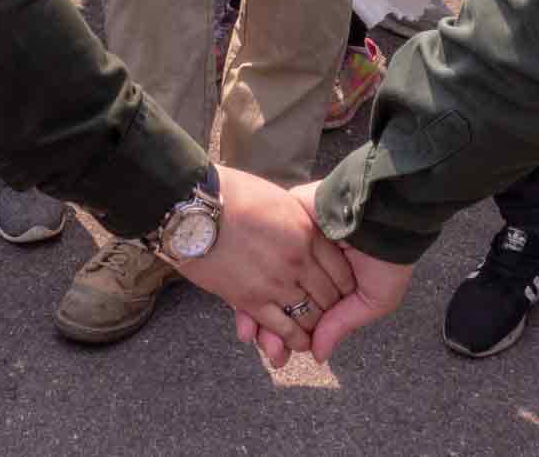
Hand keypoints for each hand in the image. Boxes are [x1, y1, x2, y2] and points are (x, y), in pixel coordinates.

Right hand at [175, 167, 354, 363]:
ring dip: (314, 327)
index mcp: (306, 230)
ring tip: (316, 333)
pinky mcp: (250, 299)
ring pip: (309, 316)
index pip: (340, 269)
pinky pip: (282, 327)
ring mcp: (275, 281)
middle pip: (328, 295)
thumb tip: (308, 226)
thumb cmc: (231, 194)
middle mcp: (297, 259)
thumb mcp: (277, 198)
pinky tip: (297, 343)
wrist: (193, 207)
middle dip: (332, 308)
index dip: (345, 283)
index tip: (344, 290)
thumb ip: (298, 217)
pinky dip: (293, 339)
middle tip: (332, 314)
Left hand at [229, 181, 414, 364]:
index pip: (298, 312)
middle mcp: (304, 265)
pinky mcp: (283, 222)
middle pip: (276, 300)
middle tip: (268, 351)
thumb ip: (341, 324)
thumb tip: (317, 356)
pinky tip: (246, 299)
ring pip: (263, 279)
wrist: (386, 214)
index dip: (286, 337)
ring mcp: (290, 243)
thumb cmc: (388, 258)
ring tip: (255, 335)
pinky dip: (250, 277)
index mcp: (325, 284)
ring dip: (254, 309)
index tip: (279, 357)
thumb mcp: (373, 299)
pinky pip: (258, 253)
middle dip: (268, 329)